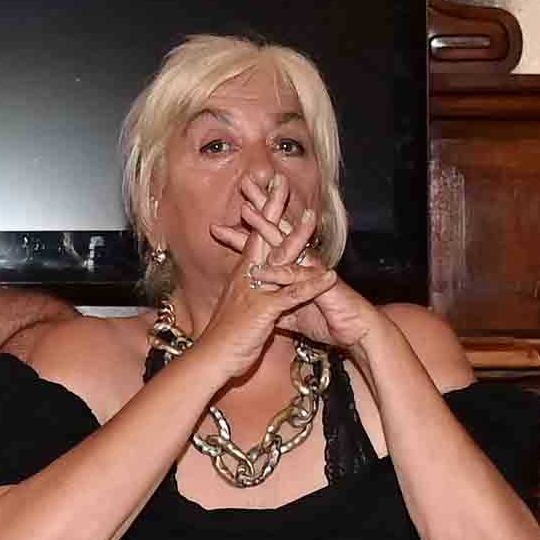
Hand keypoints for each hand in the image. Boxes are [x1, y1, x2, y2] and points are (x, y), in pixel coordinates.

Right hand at [190, 179, 321, 388]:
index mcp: (243, 273)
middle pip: (262, 235)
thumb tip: (251, 278)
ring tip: (312, 217)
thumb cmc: (223, 335)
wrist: (210, 358)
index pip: (255, 234)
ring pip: (278, 259)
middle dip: (273, 207)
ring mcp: (255, 291)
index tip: (269, 184)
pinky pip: (292, 295)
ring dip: (297, 237)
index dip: (263, 208)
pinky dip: (311, 285)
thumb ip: (247, 288)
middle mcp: (247, 276)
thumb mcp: (237, 305)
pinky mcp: (263, 311)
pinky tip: (329, 276)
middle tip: (282, 180)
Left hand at [253, 191, 379, 357]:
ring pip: (286, 243)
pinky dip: (280, 273)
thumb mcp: (293, 310)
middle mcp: (303, 262)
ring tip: (247, 210)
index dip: (244, 234)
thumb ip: (277, 301)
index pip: (266, 245)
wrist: (355, 333)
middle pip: (278, 230)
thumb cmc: (326, 320)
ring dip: (266, 226)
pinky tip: (264, 267)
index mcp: (293, 267)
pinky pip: (298, 276)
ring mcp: (313, 270)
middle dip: (261, 207)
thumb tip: (260, 302)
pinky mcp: (322, 284)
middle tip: (244, 183)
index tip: (217, 224)